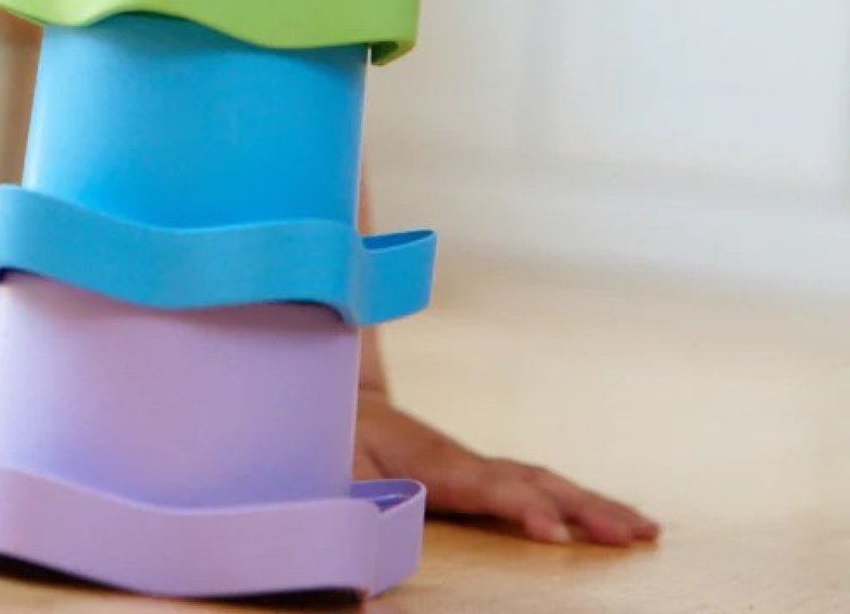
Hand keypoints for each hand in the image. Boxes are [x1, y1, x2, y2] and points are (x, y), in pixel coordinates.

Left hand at [355, 388, 659, 547]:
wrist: (331, 395)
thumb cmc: (329, 442)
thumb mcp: (327, 477)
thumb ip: (349, 517)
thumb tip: (362, 578)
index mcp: (427, 462)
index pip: (483, 485)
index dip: (520, 506)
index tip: (555, 532)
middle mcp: (459, 459)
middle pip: (530, 480)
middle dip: (582, 507)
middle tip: (634, 534)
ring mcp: (473, 462)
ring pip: (541, 479)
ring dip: (592, 503)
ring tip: (644, 530)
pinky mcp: (478, 470)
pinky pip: (534, 482)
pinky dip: (576, 497)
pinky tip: (610, 519)